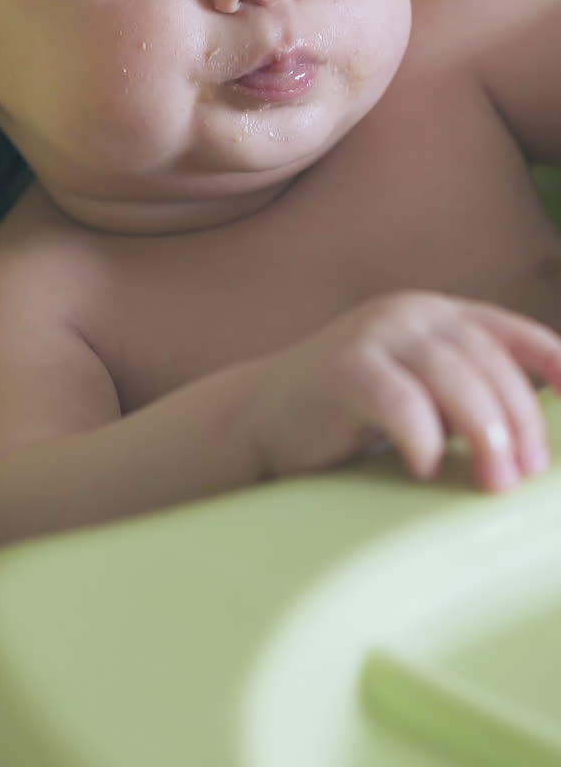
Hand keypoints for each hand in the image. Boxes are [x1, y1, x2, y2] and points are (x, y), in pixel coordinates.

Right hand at [252, 292, 560, 491]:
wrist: (263, 417)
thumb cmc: (353, 417)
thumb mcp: (420, 394)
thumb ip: (466, 396)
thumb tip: (532, 446)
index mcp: (436, 315)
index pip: (508, 331)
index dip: (549, 360)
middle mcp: (410, 314)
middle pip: (487, 360)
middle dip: (517, 421)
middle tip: (525, 476)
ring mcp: (373, 335)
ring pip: (451, 376)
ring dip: (483, 432)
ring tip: (494, 481)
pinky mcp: (341, 368)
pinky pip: (399, 401)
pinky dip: (422, 437)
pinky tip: (425, 467)